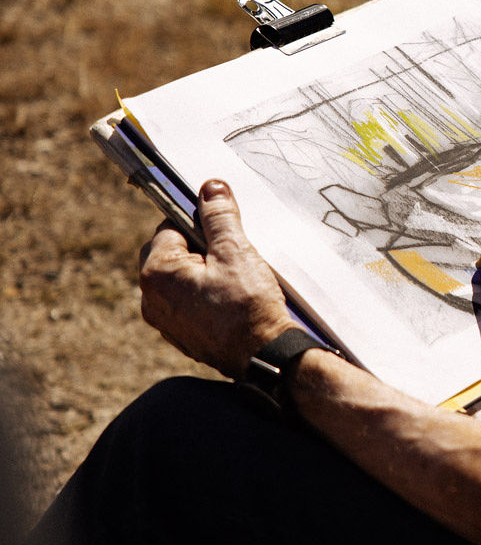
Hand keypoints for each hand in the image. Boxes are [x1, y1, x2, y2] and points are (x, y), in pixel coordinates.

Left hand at [139, 179, 293, 377]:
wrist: (264, 356)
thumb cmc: (247, 306)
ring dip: (203, 273)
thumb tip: (210, 189)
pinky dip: (205, 297)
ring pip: (180, 280)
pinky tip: (231, 301)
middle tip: (231, 255)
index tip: (222, 231)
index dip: (199, 224)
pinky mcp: (182, 337)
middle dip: (198, 248)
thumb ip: (219, 216)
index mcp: (156, 273)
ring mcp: (165, 322)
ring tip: (234, 279)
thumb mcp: (235, 251)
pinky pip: (188, 304)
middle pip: (171, 253)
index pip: (170, 227)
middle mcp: (151, 300)